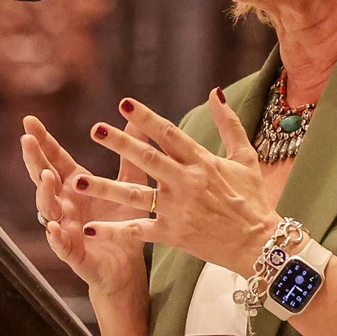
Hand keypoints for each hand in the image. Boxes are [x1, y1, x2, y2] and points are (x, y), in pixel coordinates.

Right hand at [19, 114, 148, 295]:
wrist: (126, 265)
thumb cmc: (121, 222)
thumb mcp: (130, 183)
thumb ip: (130, 152)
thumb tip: (137, 118)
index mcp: (75, 185)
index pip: (55, 158)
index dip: (42, 140)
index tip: (29, 120)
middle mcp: (65, 204)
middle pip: (44, 179)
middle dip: (34, 160)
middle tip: (27, 140)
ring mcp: (65, 228)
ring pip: (48, 209)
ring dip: (45, 193)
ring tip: (47, 176)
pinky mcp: (73, 253)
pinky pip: (61, 244)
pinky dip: (55, 236)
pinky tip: (53, 228)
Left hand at [76, 91, 280, 277]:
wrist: (258, 244)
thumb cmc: (252, 199)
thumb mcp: (245, 157)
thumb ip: (229, 123)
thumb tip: (215, 91)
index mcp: (202, 162)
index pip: (169, 135)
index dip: (145, 118)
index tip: (123, 103)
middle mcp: (186, 183)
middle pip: (148, 160)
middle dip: (120, 144)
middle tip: (94, 129)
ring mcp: (178, 210)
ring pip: (135, 197)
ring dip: (105, 189)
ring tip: (78, 182)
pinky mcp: (173, 234)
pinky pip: (139, 231)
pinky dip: (115, 232)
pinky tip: (90, 229)